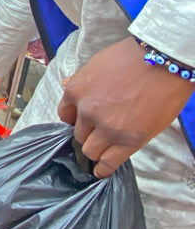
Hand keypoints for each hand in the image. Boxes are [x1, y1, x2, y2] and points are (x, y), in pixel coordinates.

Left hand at [57, 37, 194, 178]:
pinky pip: (108, 164)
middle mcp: (87, 111)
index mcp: (76, 90)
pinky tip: (101, 171)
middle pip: (78, 134)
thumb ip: (81, 79)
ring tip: (106, 148)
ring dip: (97, 150)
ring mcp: (107, 128)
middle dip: (88, 133)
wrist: (163, 61)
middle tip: (102, 131)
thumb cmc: (132, 57)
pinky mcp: (128, 141)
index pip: (64, 115)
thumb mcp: (98, 62)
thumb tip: (66, 85)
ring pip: (90, 151)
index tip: (84, 122)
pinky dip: (102, 170)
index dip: (75, 120)